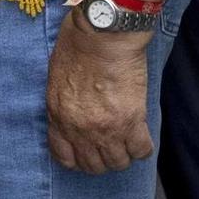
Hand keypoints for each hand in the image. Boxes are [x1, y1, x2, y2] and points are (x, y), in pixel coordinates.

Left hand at [45, 13, 151, 174]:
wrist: (102, 33)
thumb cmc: (77, 44)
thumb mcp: (56, 76)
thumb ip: (63, 102)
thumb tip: (73, 113)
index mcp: (58, 115)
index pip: (64, 156)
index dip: (77, 158)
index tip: (86, 152)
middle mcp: (80, 129)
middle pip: (93, 165)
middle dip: (101, 159)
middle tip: (109, 145)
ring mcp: (106, 129)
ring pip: (118, 163)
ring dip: (123, 154)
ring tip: (126, 139)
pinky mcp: (132, 121)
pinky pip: (141, 151)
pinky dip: (142, 147)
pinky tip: (140, 135)